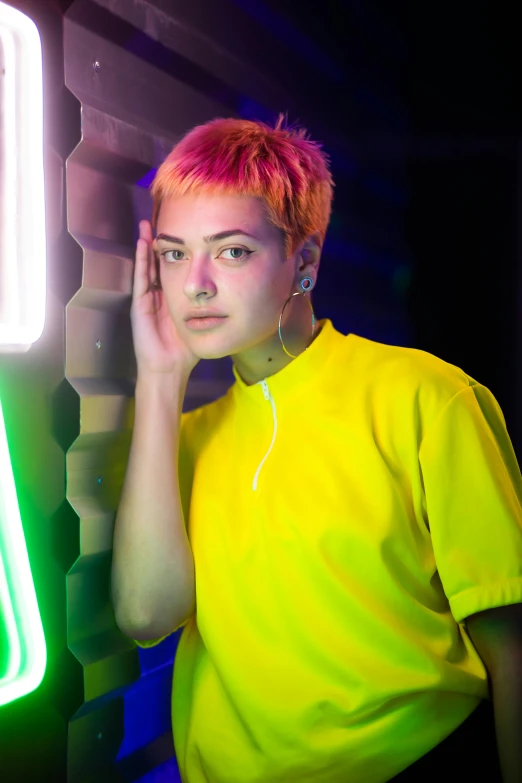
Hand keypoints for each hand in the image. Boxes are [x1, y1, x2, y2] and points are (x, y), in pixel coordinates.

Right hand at [130, 220, 200, 377]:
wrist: (169, 369)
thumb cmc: (186, 350)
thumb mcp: (202, 320)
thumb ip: (211, 306)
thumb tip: (233, 293)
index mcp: (172, 298)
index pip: (174, 268)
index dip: (177, 250)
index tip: (182, 230)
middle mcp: (158, 295)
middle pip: (158, 262)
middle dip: (160, 242)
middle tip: (160, 218)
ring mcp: (147, 299)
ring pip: (147, 266)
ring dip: (146, 245)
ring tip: (148, 223)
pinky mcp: (140, 305)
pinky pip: (141, 278)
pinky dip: (141, 260)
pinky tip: (142, 243)